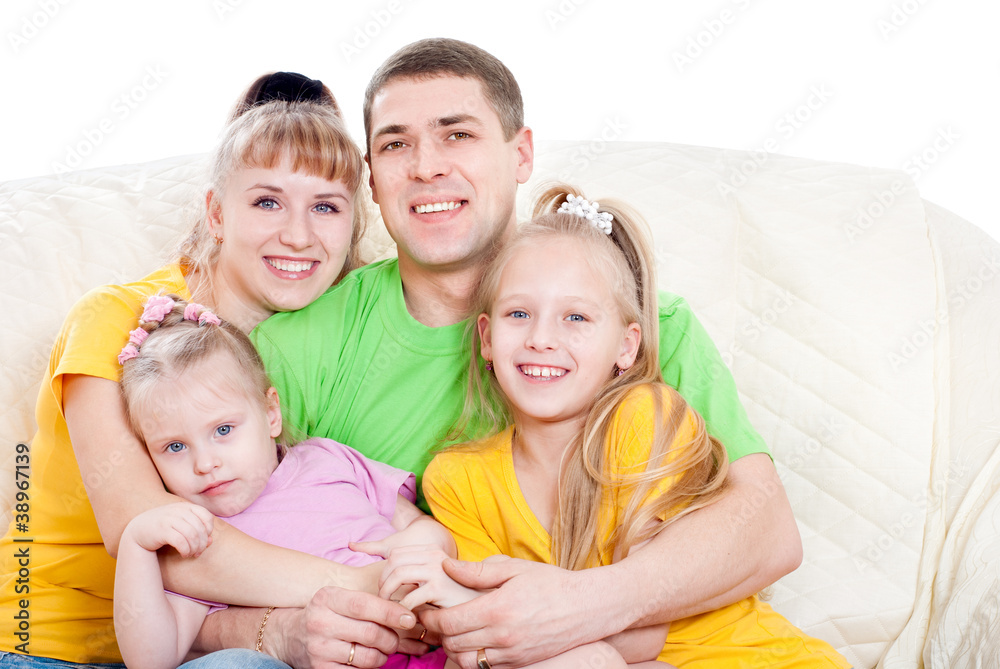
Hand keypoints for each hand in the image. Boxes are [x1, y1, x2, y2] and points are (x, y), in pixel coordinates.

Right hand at [124, 502, 213, 556]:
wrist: (137, 530)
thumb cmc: (162, 528)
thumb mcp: (180, 526)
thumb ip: (196, 530)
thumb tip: (211, 541)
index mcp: (185, 506)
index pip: (206, 516)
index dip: (209, 530)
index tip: (204, 540)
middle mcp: (178, 510)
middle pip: (200, 528)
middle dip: (202, 543)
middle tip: (198, 552)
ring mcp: (169, 519)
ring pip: (192, 535)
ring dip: (195, 548)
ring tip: (191, 554)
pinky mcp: (162, 530)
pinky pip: (181, 542)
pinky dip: (186, 550)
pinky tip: (184, 554)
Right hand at [266, 586, 417, 667]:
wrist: (291, 636)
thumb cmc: (327, 613)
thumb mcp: (339, 598)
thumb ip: (368, 601)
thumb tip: (408, 610)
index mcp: (327, 598)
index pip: (364, 605)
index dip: (391, 612)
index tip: (410, 619)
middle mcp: (320, 622)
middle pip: (371, 633)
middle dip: (391, 638)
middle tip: (394, 639)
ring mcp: (318, 648)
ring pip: (368, 657)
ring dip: (383, 656)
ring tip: (382, 650)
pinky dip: (369, 668)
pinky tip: (367, 659)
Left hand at [374, 544, 482, 609]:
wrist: (485, 602)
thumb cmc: (459, 594)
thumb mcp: (439, 576)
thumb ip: (420, 572)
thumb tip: (392, 576)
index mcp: (433, 550)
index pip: (397, 552)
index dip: (385, 570)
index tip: (385, 588)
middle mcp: (435, 555)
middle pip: (394, 561)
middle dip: (383, 581)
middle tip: (384, 599)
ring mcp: (438, 570)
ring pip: (398, 575)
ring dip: (387, 593)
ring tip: (390, 607)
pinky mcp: (440, 588)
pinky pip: (409, 597)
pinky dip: (402, 609)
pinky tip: (406, 617)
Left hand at [420, 557, 606, 668]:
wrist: (587, 608)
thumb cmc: (551, 584)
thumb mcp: (515, 569)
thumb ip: (478, 571)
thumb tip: (447, 566)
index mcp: (497, 609)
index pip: (449, 622)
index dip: (431, 618)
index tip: (426, 610)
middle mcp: (502, 636)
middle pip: (453, 645)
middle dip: (439, 634)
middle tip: (437, 619)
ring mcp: (512, 654)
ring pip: (466, 662)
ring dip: (455, 649)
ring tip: (455, 632)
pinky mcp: (520, 664)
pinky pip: (486, 668)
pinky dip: (474, 659)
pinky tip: (476, 642)